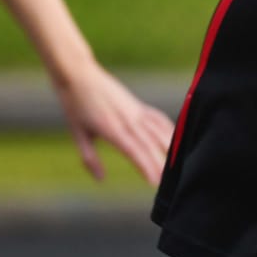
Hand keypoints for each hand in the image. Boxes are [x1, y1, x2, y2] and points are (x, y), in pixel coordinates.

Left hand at [53, 62, 175, 184]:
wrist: (80, 75)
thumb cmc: (75, 106)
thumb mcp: (78, 134)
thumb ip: (90, 158)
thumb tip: (101, 179)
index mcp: (111, 128)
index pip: (133, 150)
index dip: (146, 166)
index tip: (155, 181)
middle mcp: (127, 119)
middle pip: (149, 144)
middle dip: (161, 163)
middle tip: (172, 181)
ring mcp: (135, 111)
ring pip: (158, 131)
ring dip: (169, 147)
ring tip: (180, 163)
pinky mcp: (137, 105)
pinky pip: (157, 118)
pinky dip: (168, 129)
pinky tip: (175, 139)